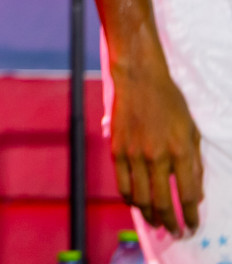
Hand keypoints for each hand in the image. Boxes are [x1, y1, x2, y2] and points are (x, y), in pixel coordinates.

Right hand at [110, 61, 202, 235]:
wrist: (139, 79)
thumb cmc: (170, 102)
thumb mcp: (192, 130)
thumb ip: (194, 163)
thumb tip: (195, 193)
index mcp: (181, 151)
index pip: (188, 195)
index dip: (191, 216)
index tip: (193, 226)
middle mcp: (157, 156)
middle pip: (163, 202)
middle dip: (171, 223)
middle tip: (175, 232)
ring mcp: (134, 154)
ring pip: (141, 198)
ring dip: (149, 216)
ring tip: (156, 223)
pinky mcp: (116, 150)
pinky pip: (122, 184)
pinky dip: (129, 199)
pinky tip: (136, 203)